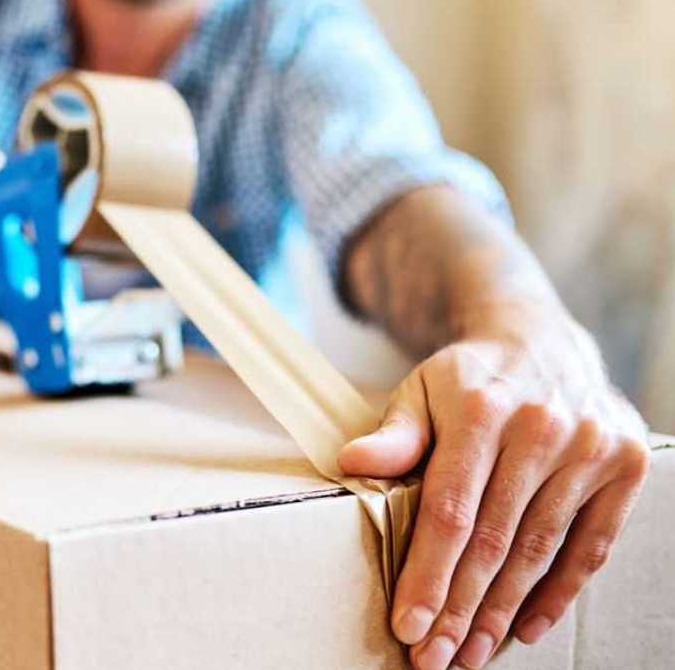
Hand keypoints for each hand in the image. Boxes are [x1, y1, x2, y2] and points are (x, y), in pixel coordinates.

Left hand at [338, 304, 649, 668]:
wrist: (541, 340)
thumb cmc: (469, 378)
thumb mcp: (420, 391)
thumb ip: (394, 435)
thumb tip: (351, 462)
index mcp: (482, 410)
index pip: (450, 511)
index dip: (429, 574)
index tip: (408, 624)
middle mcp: (542, 427)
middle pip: (494, 540)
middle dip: (460, 608)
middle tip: (434, 657)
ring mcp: (590, 446)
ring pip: (540, 550)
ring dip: (503, 610)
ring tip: (472, 652)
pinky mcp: (627, 464)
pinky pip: (591, 544)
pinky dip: (560, 591)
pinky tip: (526, 626)